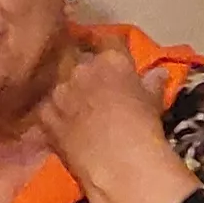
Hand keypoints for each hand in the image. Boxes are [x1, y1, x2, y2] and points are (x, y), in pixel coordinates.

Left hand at [30, 42, 201, 202]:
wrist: (118, 162)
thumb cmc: (144, 128)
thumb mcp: (153, 102)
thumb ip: (152, 83)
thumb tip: (158, 73)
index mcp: (111, 60)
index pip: (107, 40)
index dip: (104, 44)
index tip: (103, 49)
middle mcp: (81, 69)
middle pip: (77, 60)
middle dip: (82, 69)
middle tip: (91, 86)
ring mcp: (59, 92)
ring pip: (59, 85)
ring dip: (66, 94)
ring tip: (74, 110)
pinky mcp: (45, 116)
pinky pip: (47, 110)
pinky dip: (53, 116)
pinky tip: (62, 128)